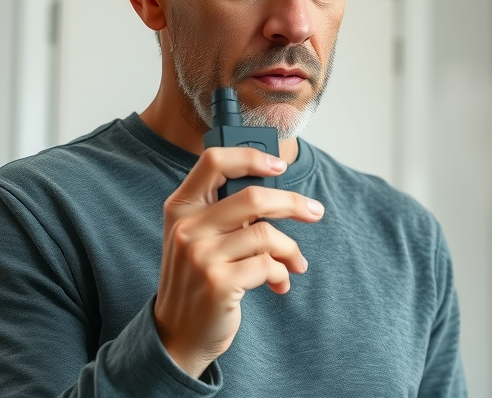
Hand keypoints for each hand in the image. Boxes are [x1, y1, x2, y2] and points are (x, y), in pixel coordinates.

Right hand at [153, 146, 324, 377]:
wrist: (177, 335)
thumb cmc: (197, 279)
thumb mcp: (197, 237)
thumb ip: (224, 212)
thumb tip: (276, 193)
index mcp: (180, 208)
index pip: (213, 161)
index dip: (251, 156)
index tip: (279, 165)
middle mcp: (187, 228)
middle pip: (253, 197)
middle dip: (293, 203)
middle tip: (314, 211)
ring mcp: (201, 257)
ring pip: (266, 234)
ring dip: (290, 249)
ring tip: (294, 263)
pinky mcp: (219, 284)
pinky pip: (268, 265)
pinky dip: (282, 272)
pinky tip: (278, 282)